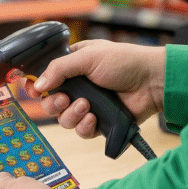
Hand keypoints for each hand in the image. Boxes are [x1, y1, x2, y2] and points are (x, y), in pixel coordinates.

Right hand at [21, 40, 164, 138]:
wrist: (153, 82)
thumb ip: (59, 69)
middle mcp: (77, 87)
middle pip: (49, 103)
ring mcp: (88, 105)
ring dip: (71, 114)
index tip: (34, 91)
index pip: (44, 79)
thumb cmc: (125, 61)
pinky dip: (84, 126)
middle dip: (53, 103)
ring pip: (63, 119)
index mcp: (72, 67)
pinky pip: (81, 132)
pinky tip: (94, 117)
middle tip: (65, 99)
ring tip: (86, 106)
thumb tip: (38, 86)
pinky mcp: (99, 122)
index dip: (36, 87)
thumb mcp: (88, 57)